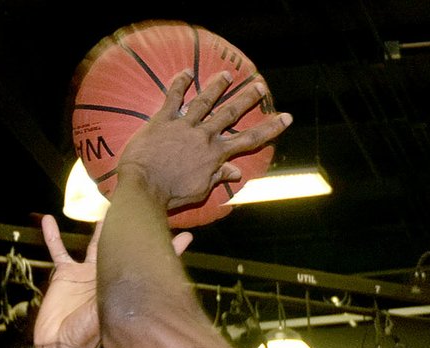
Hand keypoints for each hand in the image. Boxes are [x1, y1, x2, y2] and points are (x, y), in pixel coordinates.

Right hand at [35, 216, 192, 347]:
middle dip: (135, 231)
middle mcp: (107, 276)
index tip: (185, 236)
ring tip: (108, 205)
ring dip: (99, 226)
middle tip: (148, 209)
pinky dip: (52, 236)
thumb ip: (122, 300)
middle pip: (124, 247)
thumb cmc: (88, 335)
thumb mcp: (109, 315)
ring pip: (94, 243)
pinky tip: (49, 220)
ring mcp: (86, 274)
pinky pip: (58, 250)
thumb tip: (146, 293)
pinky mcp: (65, 274)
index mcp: (122, 284)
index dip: (166, 250)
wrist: (62, 346)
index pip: (148, 263)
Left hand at [117, 69, 291, 211]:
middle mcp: (204, 135)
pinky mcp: (163, 119)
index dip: (270, 128)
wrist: (144, 186)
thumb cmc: (172, 193)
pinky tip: (185, 72)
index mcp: (216, 155)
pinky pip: (173, 97)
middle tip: (259, 86)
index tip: (285, 118)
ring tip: (227, 74)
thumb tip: (235, 173)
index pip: (249, 140)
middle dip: (247, 98)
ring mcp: (183, 125)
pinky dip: (179, 83)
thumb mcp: (200, 190)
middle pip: (230, 113)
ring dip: (217, 86)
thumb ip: (217, 177)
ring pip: (205, 101)